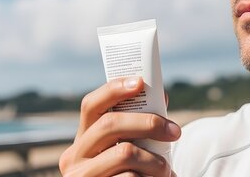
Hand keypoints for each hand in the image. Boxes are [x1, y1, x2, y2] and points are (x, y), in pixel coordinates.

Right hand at [59, 77, 179, 176]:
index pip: (91, 104)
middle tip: (175, 132)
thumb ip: (139, 125)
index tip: (140, 82)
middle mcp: (74, 156)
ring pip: (125, 152)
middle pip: (110, 124)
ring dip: (155, 160)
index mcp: (84, 138)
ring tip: (166, 169)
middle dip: (148, 123)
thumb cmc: (130, 172)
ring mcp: (81, 175)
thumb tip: (161, 96)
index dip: (114, 89)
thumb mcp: (130, 147)